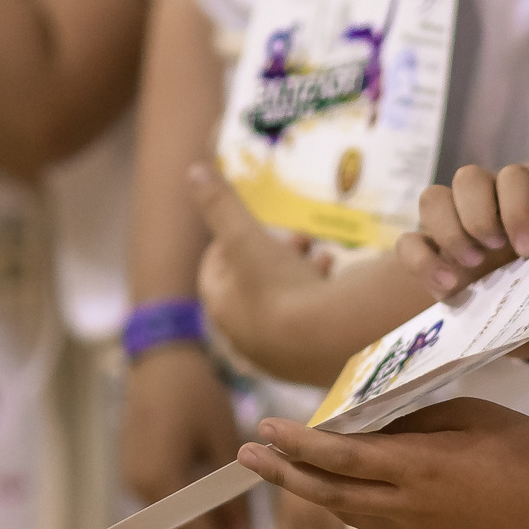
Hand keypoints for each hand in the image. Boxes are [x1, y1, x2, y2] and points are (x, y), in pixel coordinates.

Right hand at [119, 338, 257, 528]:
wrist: (160, 357)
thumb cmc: (198, 392)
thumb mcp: (227, 442)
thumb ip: (235, 494)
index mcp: (162, 481)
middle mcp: (142, 488)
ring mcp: (135, 481)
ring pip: (178, 525)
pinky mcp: (138, 471)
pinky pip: (171, 508)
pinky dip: (196, 523)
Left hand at [188, 162, 342, 384]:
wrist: (327, 340)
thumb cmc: (277, 285)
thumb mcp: (244, 235)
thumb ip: (220, 204)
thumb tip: (193, 171)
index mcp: (223, 308)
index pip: (213, 274)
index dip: (225, 246)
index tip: (242, 227)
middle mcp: (246, 334)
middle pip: (252, 289)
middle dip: (270, 257)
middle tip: (291, 238)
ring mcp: (282, 351)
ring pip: (285, 304)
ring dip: (298, 273)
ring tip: (317, 254)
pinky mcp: (314, 358)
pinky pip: (312, 319)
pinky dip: (320, 293)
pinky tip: (334, 277)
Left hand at [239, 396, 528, 528]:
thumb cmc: (522, 445)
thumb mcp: (464, 415)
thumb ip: (410, 423)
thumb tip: (369, 429)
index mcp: (419, 468)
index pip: (340, 457)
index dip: (296, 444)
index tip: (263, 428)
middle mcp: (410, 508)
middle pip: (329, 495)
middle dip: (283, 475)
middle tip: (246, 457)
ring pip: (348, 515)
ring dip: (313, 493)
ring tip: (283, 470)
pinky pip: (376, 526)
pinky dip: (348, 506)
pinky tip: (338, 490)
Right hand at [400, 156, 528, 296]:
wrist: (518, 324)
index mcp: (524, 200)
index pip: (513, 177)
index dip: (517, 208)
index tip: (528, 249)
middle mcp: (485, 204)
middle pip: (468, 177)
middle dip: (479, 214)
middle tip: (494, 250)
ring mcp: (451, 225)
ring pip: (433, 197)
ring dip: (450, 231)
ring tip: (470, 267)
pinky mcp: (426, 252)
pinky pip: (407, 241)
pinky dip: (422, 261)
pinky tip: (446, 285)